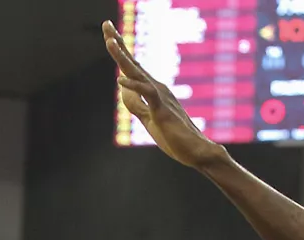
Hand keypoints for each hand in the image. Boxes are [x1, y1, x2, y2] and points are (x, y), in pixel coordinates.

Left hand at [102, 21, 226, 168]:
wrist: (196, 151)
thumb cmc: (175, 137)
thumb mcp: (149, 118)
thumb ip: (136, 103)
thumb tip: (123, 88)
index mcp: (153, 90)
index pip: (133, 67)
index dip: (121, 51)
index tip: (110, 35)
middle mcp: (157, 88)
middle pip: (133, 63)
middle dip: (119, 44)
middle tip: (106, 25)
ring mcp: (160, 97)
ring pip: (138, 73)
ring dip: (123, 57)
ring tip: (110, 41)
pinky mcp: (162, 109)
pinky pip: (147, 94)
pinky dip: (134, 86)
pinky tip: (120, 80)